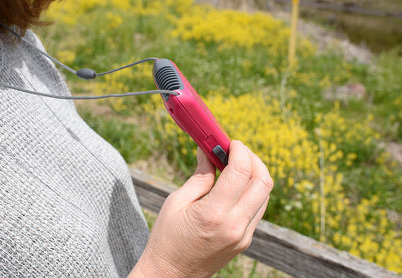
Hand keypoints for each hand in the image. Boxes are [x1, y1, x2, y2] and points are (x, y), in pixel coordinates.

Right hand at [129, 140, 273, 277]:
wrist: (171, 274)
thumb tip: (209, 153)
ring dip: (256, 175)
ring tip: (237, 166)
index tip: (231, 142)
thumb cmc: (167, 238)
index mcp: (214, 214)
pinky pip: (258, 209)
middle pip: (263, 182)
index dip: (239, 151)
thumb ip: (200, 176)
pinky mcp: (245, 241)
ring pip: (265, 195)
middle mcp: (235, 226)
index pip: (240, 172)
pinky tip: (236, 186)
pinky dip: (252, 191)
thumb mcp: (177, 202)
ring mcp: (243, 236)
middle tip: (238, 151)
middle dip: (254, 159)